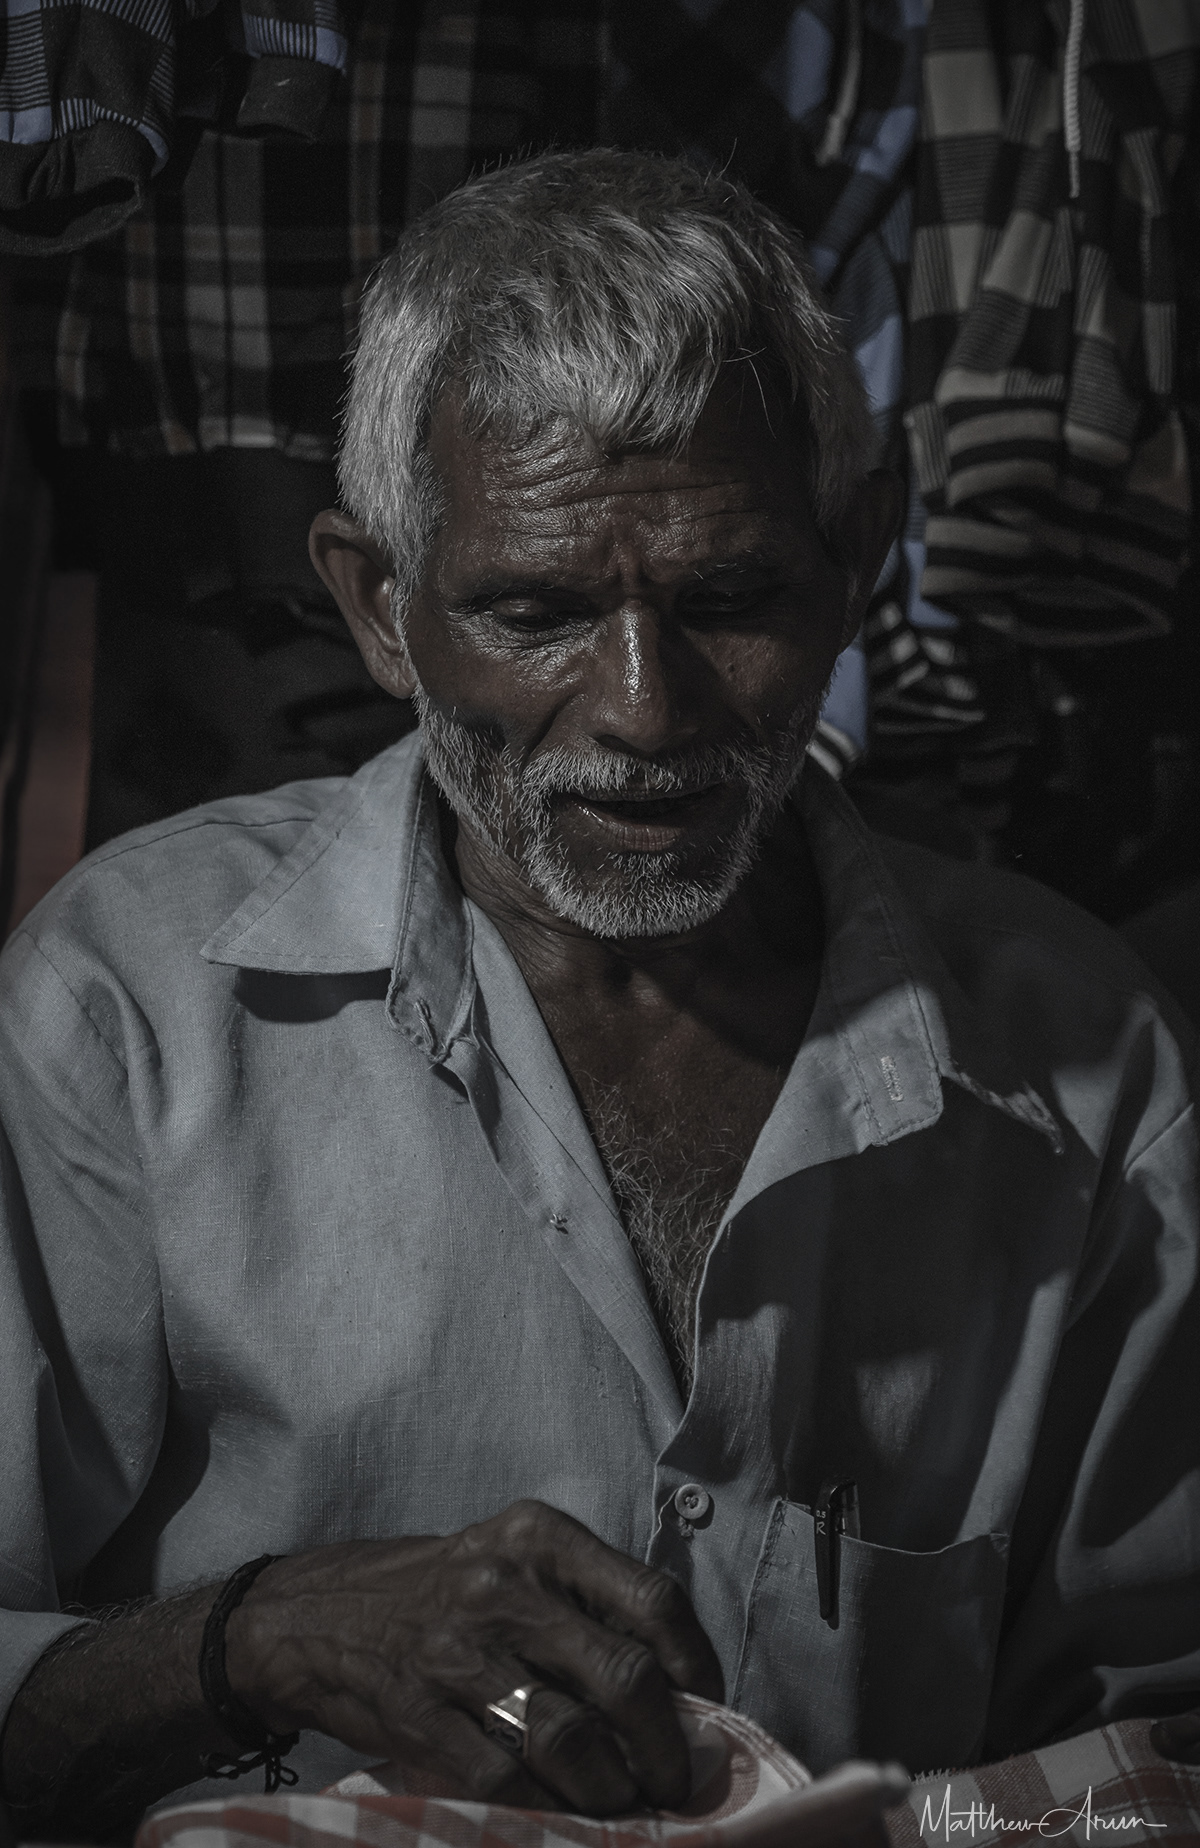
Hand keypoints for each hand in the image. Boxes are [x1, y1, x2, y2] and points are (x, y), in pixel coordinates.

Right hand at [224, 1500, 722, 1815]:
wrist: (313, 1617)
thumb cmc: (438, 1592)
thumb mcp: (510, 1562)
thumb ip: (583, 1605)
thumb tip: (675, 1690)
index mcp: (539, 1538)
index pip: (651, 1598)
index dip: (696, 1664)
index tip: (707, 1708)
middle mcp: (504, 1586)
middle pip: (623, 1674)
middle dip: (665, 1745)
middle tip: (675, 1780)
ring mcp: (457, 1651)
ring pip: (571, 1737)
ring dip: (612, 1788)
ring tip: (623, 1804)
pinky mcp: (417, 1712)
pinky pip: (504, 1776)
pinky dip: (545, 1807)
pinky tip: (559, 1813)